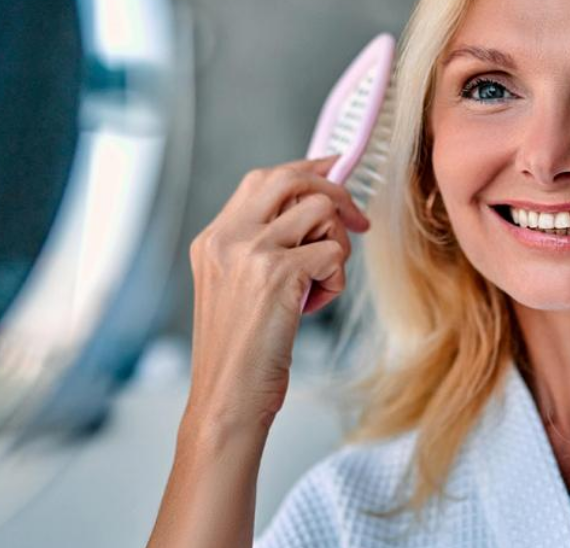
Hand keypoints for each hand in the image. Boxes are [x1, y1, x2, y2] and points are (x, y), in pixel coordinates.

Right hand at [183, 154, 369, 436]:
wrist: (226, 400)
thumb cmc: (242, 355)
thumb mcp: (239, 289)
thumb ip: (263, 248)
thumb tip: (315, 212)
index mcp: (213, 238)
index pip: (263, 178)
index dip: (306, 169)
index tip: (336, 169)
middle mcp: (226, 237)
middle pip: (290, 178)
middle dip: (334, 192)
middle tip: (357, 222)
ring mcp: (248, 252)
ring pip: (320, 211)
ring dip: (336, 246)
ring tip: (319, 284)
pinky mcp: (276, 274)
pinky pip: (332, 253)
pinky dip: (336, 280)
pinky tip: (314, 306)